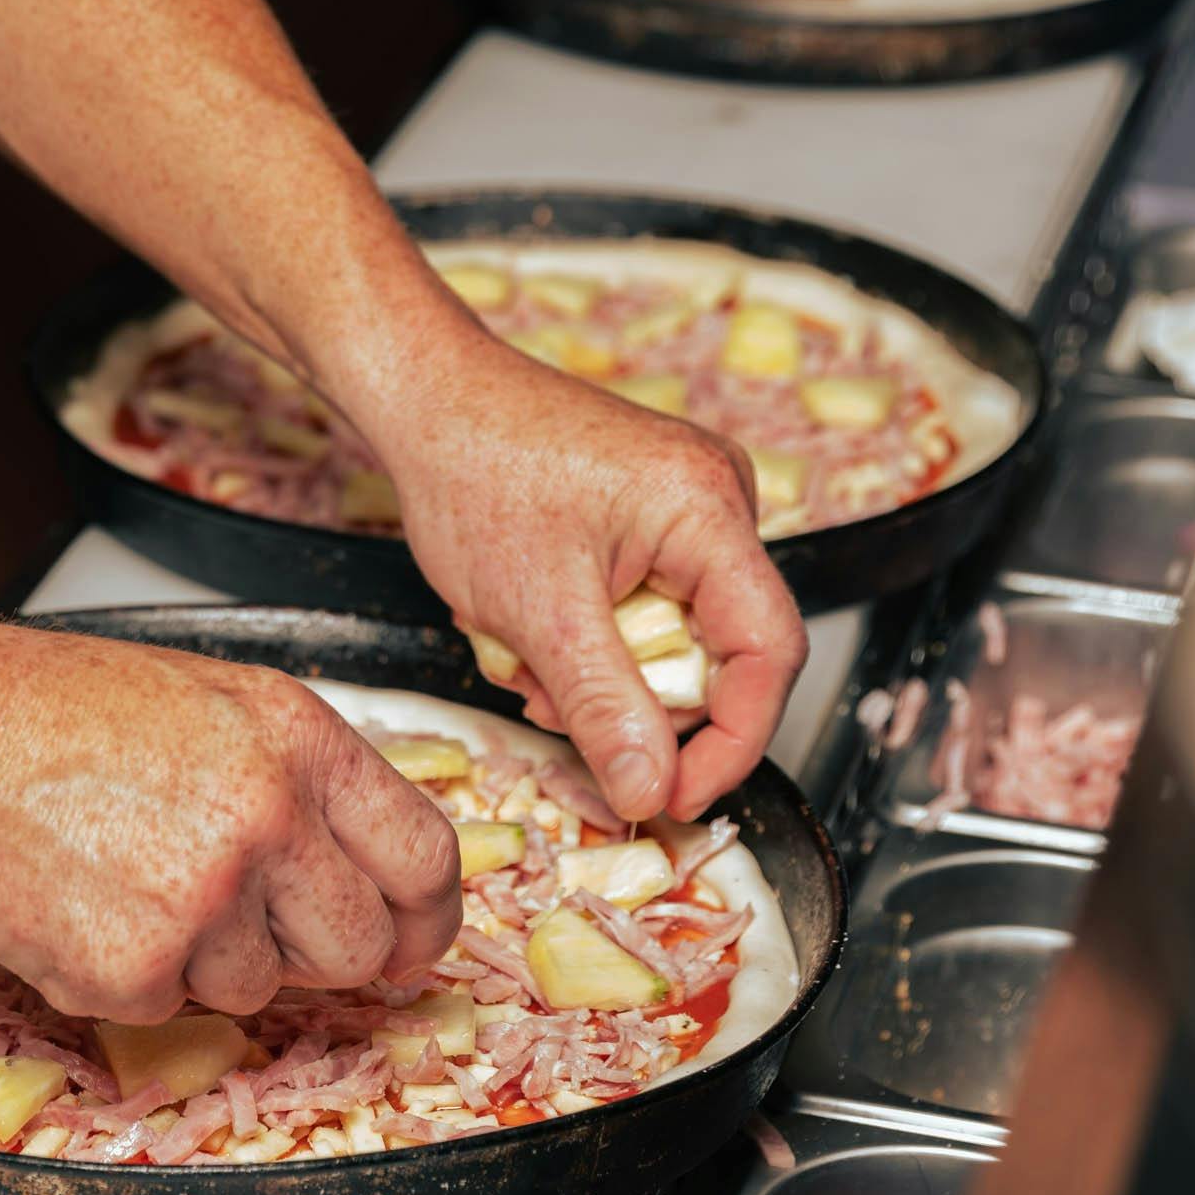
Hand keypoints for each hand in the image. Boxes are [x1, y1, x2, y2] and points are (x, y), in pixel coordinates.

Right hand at [0, 623, 462, 1022]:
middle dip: (310, 952)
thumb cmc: (43, 708)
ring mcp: (203, 898)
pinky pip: (165, 1007)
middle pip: (359, 947)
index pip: (425, 858)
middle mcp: (266, 815)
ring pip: (257, 989)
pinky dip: (121, 975)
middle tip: (237, 917)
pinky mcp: (132, 967)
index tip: (406, 939)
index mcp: (296, 738)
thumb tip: (364, 870)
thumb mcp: (206, 701)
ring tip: (122, 875)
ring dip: (201, 959)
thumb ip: (295, 779)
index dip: (423, 917)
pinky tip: (76, 902)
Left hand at [363, 338, 807, 823]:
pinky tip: (530, 628)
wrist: (424, 398)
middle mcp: (717, 499)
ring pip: (674, 638)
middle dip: (640, 703)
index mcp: (709, 508)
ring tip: (523, 655)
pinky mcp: (649, 518)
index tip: (675, 795)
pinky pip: (646, 608)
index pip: (771, 652)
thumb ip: (604, 708)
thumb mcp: (539, 614)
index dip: (733, 742)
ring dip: (601, 672)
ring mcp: (685, 507)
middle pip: (722, 651)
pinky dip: (589, 638)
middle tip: (559, 711)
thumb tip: (653, 792)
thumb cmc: (471, 469)